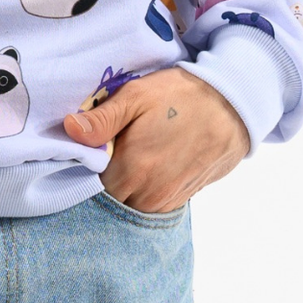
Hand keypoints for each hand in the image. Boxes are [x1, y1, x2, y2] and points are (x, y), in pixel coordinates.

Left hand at [62, 66, 250, 213]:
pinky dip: (144, 192)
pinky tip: (148, 168)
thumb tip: (68, 129)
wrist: (234, 104)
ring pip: (131, 206)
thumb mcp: (137, 96)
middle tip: (105, 157)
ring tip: (128, 160)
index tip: (85, 156)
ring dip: (125, 190)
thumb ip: (101, 119)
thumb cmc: (181, 96)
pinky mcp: (184, 198)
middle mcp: (150, 193)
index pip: (90, 188)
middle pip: (110, 201)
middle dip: (102, 184)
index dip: (84, 173)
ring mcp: (169, 199)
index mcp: (133, 169)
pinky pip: (152, 205)